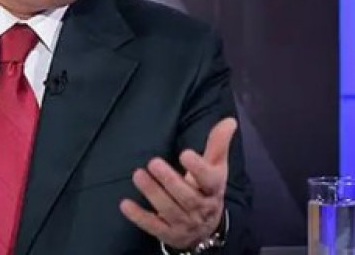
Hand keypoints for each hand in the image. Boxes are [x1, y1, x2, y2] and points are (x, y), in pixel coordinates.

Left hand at [119, 118, 236, 249]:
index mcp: (214, 190)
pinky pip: (153, 226)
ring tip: (138, 175)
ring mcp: (184, 223)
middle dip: (170, 180)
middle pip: (187, 196)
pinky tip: (125, 204)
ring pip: (169, 210)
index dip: (198, 168)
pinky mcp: (168, 233)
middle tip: (153, 162)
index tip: (185, 153)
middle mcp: (201, 209)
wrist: (205, 229)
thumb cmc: (207, 189)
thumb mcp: (215, 168)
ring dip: (153, 193)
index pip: (210, 180)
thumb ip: (218, 144)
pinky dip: (139, 217)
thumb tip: (229, 120)